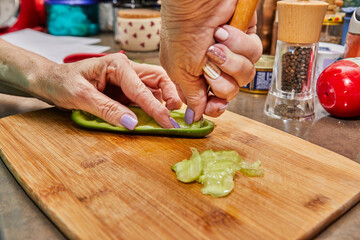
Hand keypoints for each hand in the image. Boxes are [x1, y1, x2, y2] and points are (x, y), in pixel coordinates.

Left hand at [37, 53, 182, 128]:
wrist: (51, 82)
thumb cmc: (62, 83)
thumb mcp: (81, 96)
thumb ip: (107, 109)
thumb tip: (132, 124)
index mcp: (117, 65)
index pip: (141, 88)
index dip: (155, 107)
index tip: (168, 122)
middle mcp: (126, 70)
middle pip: (158, 79)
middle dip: (170, 95)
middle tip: (176, 114)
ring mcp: (127, 81)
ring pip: (155, 89)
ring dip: (164, 102)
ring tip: (169, 118)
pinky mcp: (125, 91)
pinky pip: (144, 98)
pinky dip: (153, 108)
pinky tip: (156, 118)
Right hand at [160, 0, 261, 122]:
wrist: (195, 1)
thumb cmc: (181, 31)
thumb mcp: (180, 70)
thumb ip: (191, 96)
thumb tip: (194, 119)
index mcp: (196, 78)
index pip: (212, 103)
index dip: (216, 106)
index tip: (216, 103)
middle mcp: (215, 69)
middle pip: (231, 92)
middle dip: (221, 78)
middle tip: (208, 61)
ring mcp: (232, 55)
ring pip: (245, 75)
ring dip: (231, 59)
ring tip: (216, 42)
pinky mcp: (245, 41)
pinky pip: (254, 54)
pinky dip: (239, 42)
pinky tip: (224, 31)